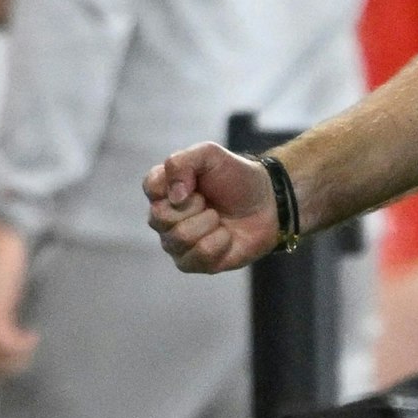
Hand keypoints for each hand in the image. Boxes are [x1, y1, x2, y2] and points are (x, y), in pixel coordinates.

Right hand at [144, 142, 279, 272]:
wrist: (267, 202)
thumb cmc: (236, 177)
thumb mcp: (210, 154)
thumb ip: (182, 162)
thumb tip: (173, 196)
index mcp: (165, 188)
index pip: (150, 187)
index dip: (172, 185)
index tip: (194, 182)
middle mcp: (165, 216)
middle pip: (160, 217)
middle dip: (193, 206)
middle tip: (209, 201)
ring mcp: (176, 242)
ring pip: (179, 238)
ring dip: (208, 223)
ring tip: (218, 217)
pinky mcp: (194, 263)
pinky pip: (198, 255)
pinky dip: (219, 242)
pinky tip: (226, 236)